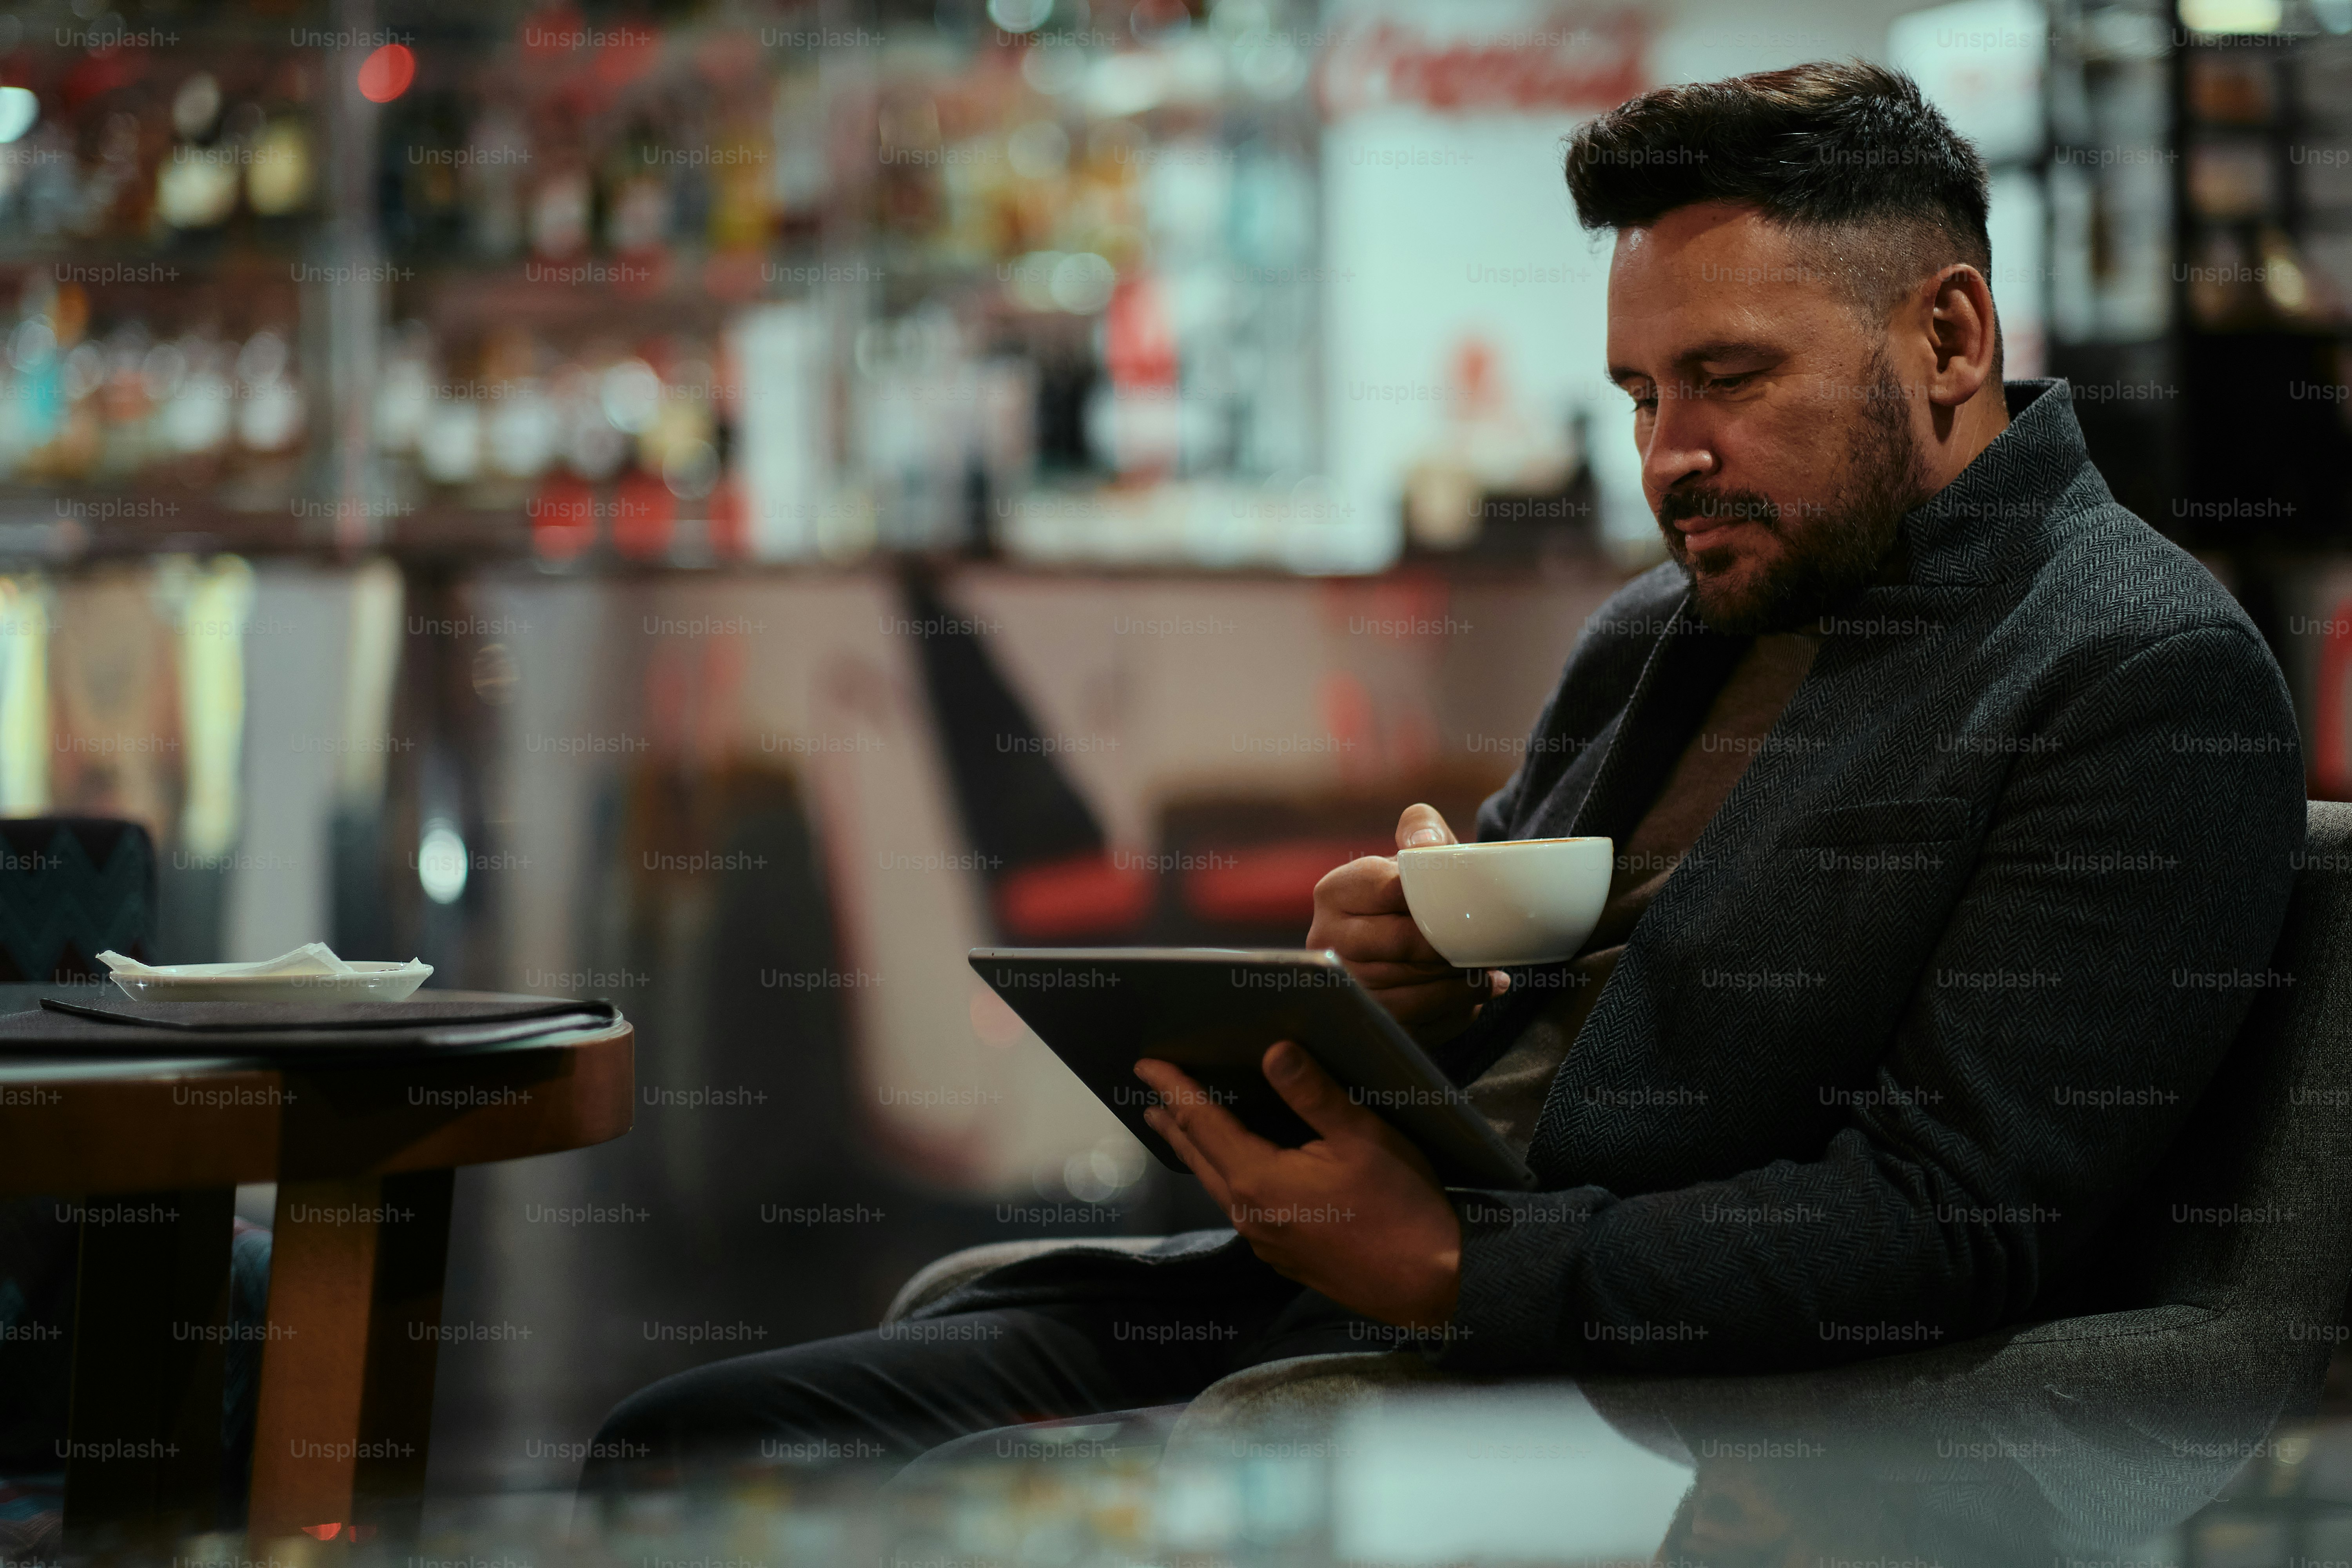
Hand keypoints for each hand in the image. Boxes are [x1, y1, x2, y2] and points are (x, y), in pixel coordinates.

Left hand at [1135, 1043, 1461, 1330]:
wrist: (1434, 1284)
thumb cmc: (1402, 1207)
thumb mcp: (1362, 1137)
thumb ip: (1313, 1094)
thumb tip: (1274, 1053)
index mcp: (1259, 1180)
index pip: (1202, 1122)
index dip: (1174, 1089)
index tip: (1146, 1066)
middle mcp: (1251, 1215)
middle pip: (1200, 1158)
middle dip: (1175, 1123)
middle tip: (1149, 1098)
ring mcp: (1266, 1243)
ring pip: (1217, 1188)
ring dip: (1198, 1153)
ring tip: (1182, 1130)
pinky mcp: (1286, 1257)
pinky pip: (1241, 1210)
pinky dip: (1227, 1180)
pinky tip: (1239, 1174)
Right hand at [1307, 802, 1507, 1042]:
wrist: (1397, 932)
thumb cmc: (1412, 889)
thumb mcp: (1415, 850)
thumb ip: (1421, 830)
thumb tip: (1426, 847)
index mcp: (1334, 891)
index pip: (1393, 892)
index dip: (1436, 901)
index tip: (1467, 907)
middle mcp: (1326, 939)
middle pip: (1401, 945)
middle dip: (1448, 948)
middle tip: (1482, 946)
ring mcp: (1342, 984)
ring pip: (1407, 992)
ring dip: (1456, 986)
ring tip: (1486, 974)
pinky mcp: (1363, 1019)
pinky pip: (1413, 1025)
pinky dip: (1451, 1013)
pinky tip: (1474, 996)